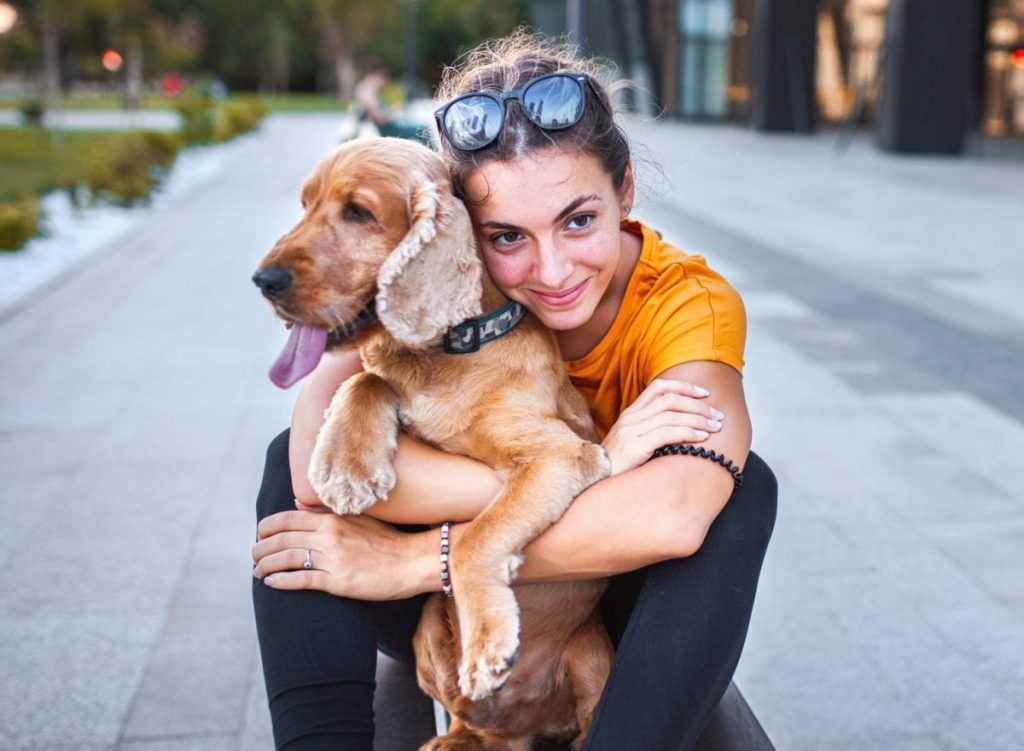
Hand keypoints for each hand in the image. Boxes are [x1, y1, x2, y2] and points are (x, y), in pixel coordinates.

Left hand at [252, 509, 433, 600]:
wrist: (413, 561)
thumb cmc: (389, 541)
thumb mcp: (359, 519)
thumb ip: (328, 512)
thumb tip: (298, 504)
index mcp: (333, 519)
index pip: (288, 518)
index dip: (267, 527)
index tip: (259, 534)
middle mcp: (329, 536)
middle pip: (282, 539)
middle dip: (261, 548)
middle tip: (253, 556)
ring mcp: (333, 559)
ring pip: (287, 559)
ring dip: (266, 565)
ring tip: (257, 571)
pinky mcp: (339, 582)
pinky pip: (302, 580)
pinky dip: (282, 581)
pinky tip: (271, 583)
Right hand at [601, 378, 724, 475]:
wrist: (594, 484)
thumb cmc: (618, 468)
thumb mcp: (633, 445)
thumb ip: (651, 433)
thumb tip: (681, 431)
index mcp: (630, 414)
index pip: (659, 387)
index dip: (684, 387)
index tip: (705, 394)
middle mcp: (630, 418)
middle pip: (670, 399)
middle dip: (698, 404)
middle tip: (718, 415)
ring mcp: (631, 431)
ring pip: (671, 414)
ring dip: (698, 418)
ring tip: (716, 427)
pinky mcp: (635, 446)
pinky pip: (666, 433)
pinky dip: (688, 432)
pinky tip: (701, 438)